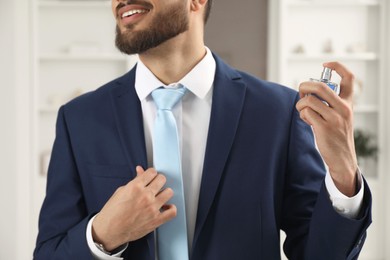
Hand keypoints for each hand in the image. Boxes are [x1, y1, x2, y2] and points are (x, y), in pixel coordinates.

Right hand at [92, 166, 175, 250]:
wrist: (109, 231)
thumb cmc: (112, 212)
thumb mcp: (121, 191)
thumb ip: (134, 180)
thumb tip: (141, 170)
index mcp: (135, 187)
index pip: (152, 172)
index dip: (151, 174)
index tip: (150, 177)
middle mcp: (145, 196)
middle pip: (162, 179)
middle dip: (157, 181)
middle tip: (154, 185)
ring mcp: (152, 208)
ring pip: (169, 192)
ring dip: (164, 193)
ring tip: (159, 196)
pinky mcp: (156, 220)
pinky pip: (172, 211)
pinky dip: (171, 208)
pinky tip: (166, 207)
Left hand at [296, 62, 357, 196]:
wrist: (343, 159)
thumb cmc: (336, 136)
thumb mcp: (339, 116)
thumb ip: (328, 103)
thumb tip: (306, 91)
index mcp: (349, 103)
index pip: (349, 78)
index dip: (337, 66)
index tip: (326, 64)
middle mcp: (344, 108)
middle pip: (320, 86)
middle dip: (304, 86)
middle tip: (301, 93)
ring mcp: (334, 118)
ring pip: (309, 100)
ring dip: (300, 104)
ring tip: (303, 112)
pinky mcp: (324, 128)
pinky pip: (307, 113)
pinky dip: (302, 115)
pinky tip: (307, 121)